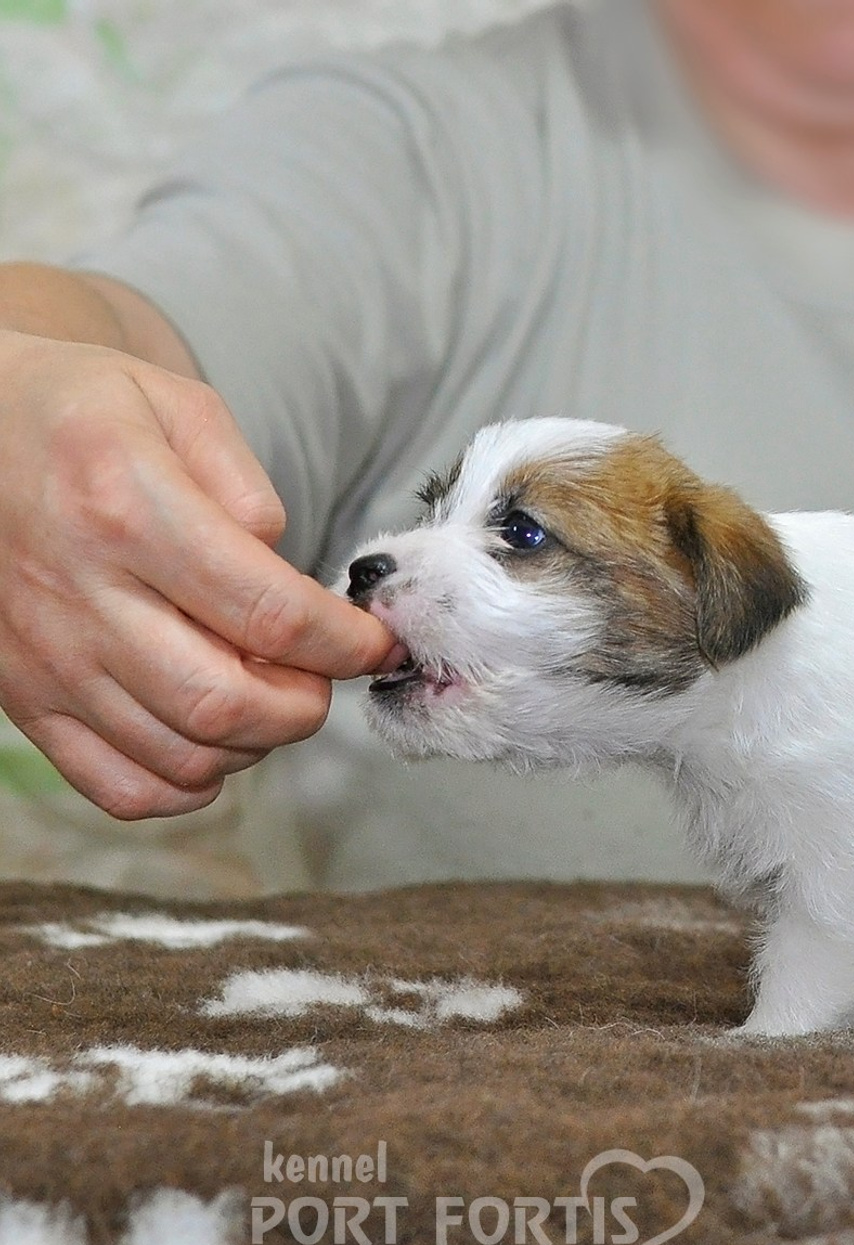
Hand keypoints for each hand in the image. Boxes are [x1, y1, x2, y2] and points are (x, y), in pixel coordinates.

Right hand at [0, 330, 396, 818]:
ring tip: (268, 696)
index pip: (269, 613)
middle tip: (321, 675)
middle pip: (225, 703)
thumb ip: (249, 489)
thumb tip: (292, 577)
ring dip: (256, 744)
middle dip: (305, 705)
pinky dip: (188, 784)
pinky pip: (120, 787)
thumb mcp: (176, 404)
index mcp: (125, 508)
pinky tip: (212, 737)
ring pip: (182, 754)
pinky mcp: (21, 698)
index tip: (374, 642)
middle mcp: (78, 592)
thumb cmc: (83, 412)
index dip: (345, 643)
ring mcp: (44, 656)